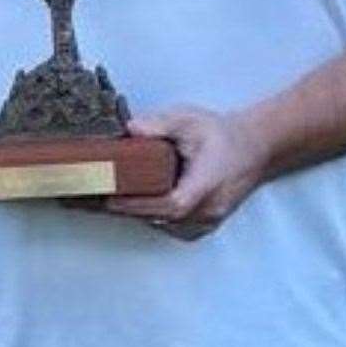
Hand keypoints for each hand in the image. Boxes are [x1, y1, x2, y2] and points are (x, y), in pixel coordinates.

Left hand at [105, 105, 268, 240]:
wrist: (254, 148)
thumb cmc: (222, 135)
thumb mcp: (190, 120)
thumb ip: (160, 124)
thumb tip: (131, 128)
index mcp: (206, 185)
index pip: (169, 204)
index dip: (137, 205)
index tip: (108, 199)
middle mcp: (208, 209)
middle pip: (159, 217)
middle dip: (124, 208)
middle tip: (91, 196)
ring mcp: (207, 220)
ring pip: (163, 224)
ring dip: (134, 213)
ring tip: (101, 198)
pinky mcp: (204, 223)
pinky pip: (171, 225)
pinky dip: (149, 215)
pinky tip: (129, 203)